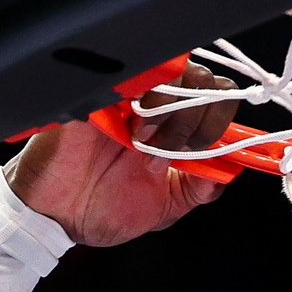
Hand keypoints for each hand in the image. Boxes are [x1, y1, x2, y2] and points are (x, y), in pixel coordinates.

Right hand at [3, 55, 239, 247]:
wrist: (59, 217)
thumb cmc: (105, 207)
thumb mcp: (166, 206)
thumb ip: (200, 187)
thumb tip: (232, 167)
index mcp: (173, 126)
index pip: (215, 96)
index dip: (221, 118)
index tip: (207, 148)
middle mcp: (153, 105)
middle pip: (201, 79)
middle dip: (201, 117)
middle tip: (177, 150)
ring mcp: (126, 96)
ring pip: (174, 74)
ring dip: (174, 114)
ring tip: (146, 147)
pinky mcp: (99, 93)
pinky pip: (134, 77)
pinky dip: (145, 104)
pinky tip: (134, 134)